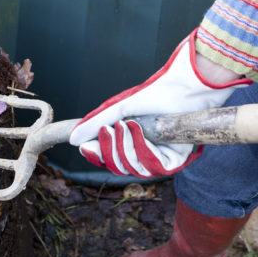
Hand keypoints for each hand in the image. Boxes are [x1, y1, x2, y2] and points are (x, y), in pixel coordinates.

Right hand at [69, 30, 250, 176]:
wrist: (184, 87)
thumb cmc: (155, 93)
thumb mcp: (120, 108)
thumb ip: (96, 123)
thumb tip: (73, 139)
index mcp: (132, 141)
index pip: (110, 158)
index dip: (97, 155)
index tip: (84, 147)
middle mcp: (146, 153)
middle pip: (119, 167)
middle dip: (110, 149)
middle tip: (108, 129)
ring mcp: (160, 158)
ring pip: (134, 169)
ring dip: (126, 147)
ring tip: (126, 124)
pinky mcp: (176, 161)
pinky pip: (153, 167)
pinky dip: (143, 148)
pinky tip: (139, 130)